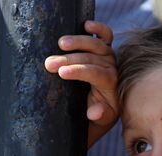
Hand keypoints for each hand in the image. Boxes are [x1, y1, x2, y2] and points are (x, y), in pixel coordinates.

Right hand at [44, 20, 118, 147]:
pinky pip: (105, 37)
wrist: (96, 116)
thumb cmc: (95, 120)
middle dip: (70, 60)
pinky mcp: (103, 52)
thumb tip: (95, 112)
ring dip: (78, 41)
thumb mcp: (97, 124)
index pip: (97, 74)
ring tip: (60, 43)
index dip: (80, 71)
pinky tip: (87, 25)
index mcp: (112, 87)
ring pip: (98, 45)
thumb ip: (99, 117)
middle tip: (49, 64)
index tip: (61, 73)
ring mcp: (108, 59)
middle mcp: (112, 70)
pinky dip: (99, 29)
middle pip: (93, 59)